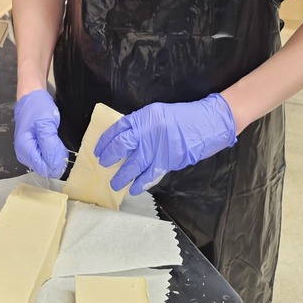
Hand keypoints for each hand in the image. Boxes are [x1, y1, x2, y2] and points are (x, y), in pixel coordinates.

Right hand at [14, 90, 67, 177]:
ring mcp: (27, 152)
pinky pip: (44, 157)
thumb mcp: (46, 124)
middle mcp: (23, 154)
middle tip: (61, 144)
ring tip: (57, 141)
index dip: (56, 163)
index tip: (63, 151)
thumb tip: (55, 165)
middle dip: (55, 160)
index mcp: (24, 149)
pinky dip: (52, 152)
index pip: (43, 168)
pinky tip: (54, 143)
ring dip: (54, 156)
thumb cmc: (38, 108)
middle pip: (44, 168)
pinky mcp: (32, 149)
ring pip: (45, 164)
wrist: (31, 97)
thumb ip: (50, 146)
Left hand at [94, 94, 237, 194]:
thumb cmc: (181, 117)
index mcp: (142, 118)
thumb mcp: (155, 113)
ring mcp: (155, 149)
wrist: (204, 124)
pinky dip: (139, 184)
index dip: (105, 142)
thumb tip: (125, 138)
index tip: (98, 150)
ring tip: (114, 183)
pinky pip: (148, 176)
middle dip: (109, 158)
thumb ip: (139, 125)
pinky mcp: (165, 162)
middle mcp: (145, 132)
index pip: (116, 130)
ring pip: (132, 165)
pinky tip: (133, 189)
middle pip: (120, 147)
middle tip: (103, 165)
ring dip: (121, 176)